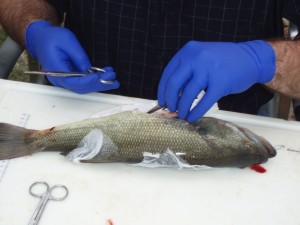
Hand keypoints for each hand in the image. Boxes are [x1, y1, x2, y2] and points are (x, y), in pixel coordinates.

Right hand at [25, 20, 119, 93]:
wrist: (41, 38)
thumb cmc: (53, 37)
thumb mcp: (68, 41)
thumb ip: (79, 57)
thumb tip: (90, 70)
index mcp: (56, 71)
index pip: (75, 82)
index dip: (90, 81)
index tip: (102, 76)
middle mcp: (59, 80)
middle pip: (81, 88)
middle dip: (99, 83)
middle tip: (113, 77)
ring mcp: (63, 80)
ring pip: (83, 88)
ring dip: (99, 84)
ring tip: (114, 80)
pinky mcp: (69, 78)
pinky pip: (82, 83)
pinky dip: (94, 82)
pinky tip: (105, 78)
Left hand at [158, 40, 275, 121]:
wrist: (252, 58)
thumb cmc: (224, 60)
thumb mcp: (201, 56)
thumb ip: (187, 69)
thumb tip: (172, 92)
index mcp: (189, 51)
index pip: (168, 73)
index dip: (163, 89)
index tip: (161, 100)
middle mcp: (197, 57)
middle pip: (175, 83)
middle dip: (170, 99)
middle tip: (171, 109)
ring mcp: (209, 69)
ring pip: (189, 93)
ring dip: (183, 107)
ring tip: (181, 115)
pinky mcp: (221, 82)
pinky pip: (204, 101)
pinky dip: (196, 112)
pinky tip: (192, 117)